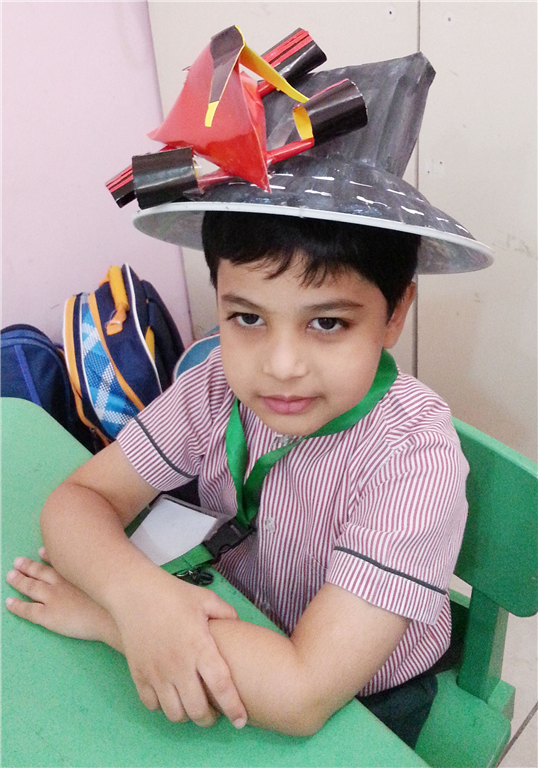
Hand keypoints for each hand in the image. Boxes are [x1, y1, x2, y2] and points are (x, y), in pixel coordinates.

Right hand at [110, 569, 247, 728]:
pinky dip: (163, 706)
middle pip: (197, 710)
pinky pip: (152, 705)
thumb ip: (226, 613)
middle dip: (209, 719)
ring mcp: (157, 672)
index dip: (233, 708)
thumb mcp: (206, 599)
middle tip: (214, 713)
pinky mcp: (139, 675)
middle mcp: (179, 665)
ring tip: (191, 706)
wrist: (134, 593)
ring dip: (186, 715)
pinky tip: (170, 695)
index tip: (241, 721)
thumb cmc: (173, 594)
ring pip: (174, 713)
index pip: (221, 686)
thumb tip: (240, 626)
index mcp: (200, 646)